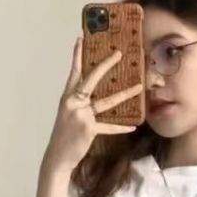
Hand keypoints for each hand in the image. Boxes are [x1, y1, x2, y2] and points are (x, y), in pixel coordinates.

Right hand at [42, 36, 142, 174]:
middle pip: (91, 79)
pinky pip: (109, 126)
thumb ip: (80, 104)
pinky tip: (133, 126)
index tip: (80, 40)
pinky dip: (121, 127)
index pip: (74, 73)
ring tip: (138, 87)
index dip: (77, 57)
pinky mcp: (88, 129)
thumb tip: (95, 96)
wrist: (58, 156)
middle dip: (105, 65)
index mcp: (67, 98)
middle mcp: (73, 103)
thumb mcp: (68, 115)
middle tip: (118, 53)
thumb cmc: (64, 136)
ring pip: (106, 102)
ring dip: (124, 94)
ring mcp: (81, 115)